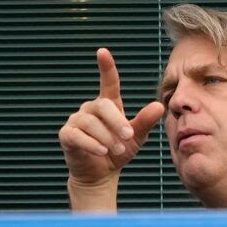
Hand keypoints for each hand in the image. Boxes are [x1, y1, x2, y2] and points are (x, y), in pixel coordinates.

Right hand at [59, 48, 164, 210]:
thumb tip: (159, 106)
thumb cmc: (118, 152)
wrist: (101, 174)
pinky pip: (77, 136)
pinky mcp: (67, 135)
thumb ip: (145, 122)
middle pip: (102, 106)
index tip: (102, 52)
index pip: (107, 82)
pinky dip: (91, 144)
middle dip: (117, 121)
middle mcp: (90, 109)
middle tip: (129, 136)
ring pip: (90, 123)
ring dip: (107, 136)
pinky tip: (102, 151)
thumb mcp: (136, 138)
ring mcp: (76, 121)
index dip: (106, 67)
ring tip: (118, 150)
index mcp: (107, 105)